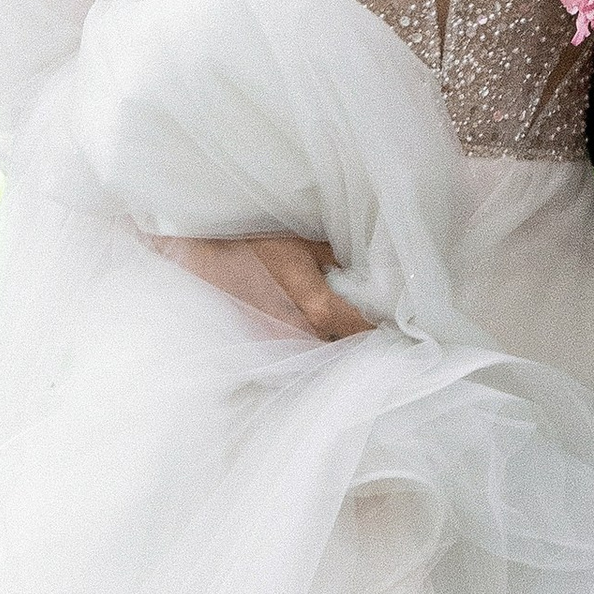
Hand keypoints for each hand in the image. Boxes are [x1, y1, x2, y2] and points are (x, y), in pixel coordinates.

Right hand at [171, 233, 372, 341]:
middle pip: (340, 347)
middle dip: (355, 339)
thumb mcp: (301, 241)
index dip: (378, 327)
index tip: (392, 323)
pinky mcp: (260, 346)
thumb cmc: (252, 243)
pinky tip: (309, 337)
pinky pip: (291, 352)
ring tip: (342, 334)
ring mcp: (278, 345)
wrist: (200, 256)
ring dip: (329, 346)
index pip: (360, 329)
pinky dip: (304, 347)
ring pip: (315, 353)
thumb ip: (333, 257)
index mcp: (317, 307)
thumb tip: (357, 266)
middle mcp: (301, 334)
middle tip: (370, 328)